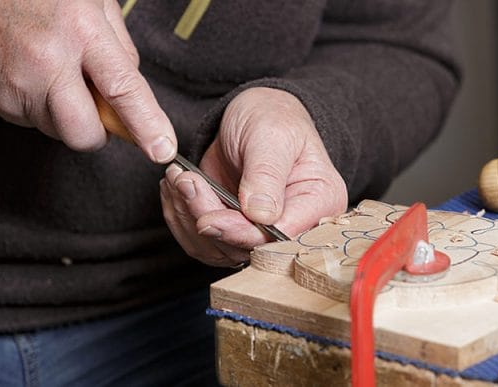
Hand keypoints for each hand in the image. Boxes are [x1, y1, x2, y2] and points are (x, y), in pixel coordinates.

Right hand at [0, 0, 175, 162]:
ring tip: (52, 72)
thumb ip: (119, 46)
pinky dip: (36, 106)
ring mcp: (13, 82)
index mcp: (80, 31)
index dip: (146, 125)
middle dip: (97, 130)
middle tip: (94, 103)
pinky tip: (29, 74)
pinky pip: (27, 121)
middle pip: (85, 133)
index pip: (123, 91)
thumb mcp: (91, 2)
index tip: (162, 149)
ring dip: (63, 113)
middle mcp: (45, 61)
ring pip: (56, 131)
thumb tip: (132, 90)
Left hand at [160, 87, 347, 266]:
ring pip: (219, 249)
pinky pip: (204, 242)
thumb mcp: (272, 136)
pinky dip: (183, 219)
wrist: (253, 115)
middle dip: (208, 218)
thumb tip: (261, 216)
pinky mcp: (236, 230)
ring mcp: (263, 231)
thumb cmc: (273, 118)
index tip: (207, 218)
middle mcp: (296, 223)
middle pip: (247, 247)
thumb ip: (266, 175)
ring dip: (190, 218)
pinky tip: (177, 190)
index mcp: (320, 201)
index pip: (282, 236)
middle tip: (185, 182)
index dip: (242, 233)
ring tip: (180, 179)